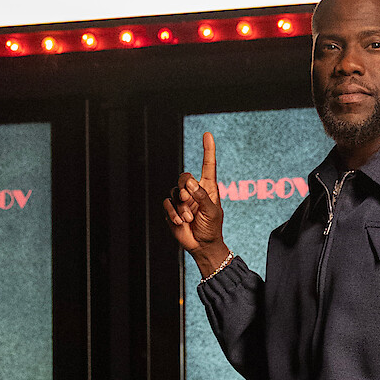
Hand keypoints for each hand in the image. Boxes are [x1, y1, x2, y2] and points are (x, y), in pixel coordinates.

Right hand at [163, 133, 228, 274]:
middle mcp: (194, 191)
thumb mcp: (212, 211)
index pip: (208, 165)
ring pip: (174, 191)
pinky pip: (167, 204)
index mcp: (208, 188)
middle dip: (184, 187)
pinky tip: (180, 222)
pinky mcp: (173, 209)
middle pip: (184, 176)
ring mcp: (183, 200)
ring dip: (181, 206)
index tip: (207, 134)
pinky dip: (172, 213)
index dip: (208, 149)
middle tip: (188, 200)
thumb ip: (202, 196)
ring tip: (188, 218)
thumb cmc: (212, 227)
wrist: (202, 245)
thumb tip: (190, 182)